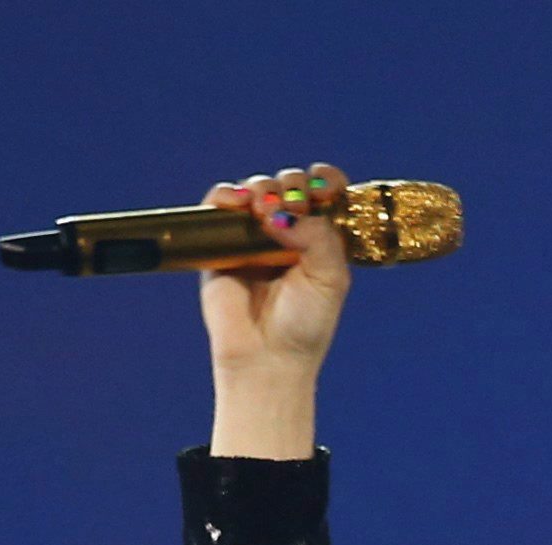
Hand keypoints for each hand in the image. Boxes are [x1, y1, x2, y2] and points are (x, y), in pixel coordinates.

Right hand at [203, 163, 351, 459]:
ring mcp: (253, 234)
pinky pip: (220, 204)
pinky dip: (226, 194)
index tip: (324, 187)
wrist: (266, 358)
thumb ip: (319, 235)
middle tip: (293, 206)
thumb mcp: (330, 277)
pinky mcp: (222, 243)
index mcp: (321, 236)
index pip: (325, 190)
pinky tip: (236, 202)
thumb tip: (283, 209)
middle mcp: (289, 230)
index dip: (325, 179)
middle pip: (290, 182)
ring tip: (265, 211)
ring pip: (257, 187)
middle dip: (293, 185)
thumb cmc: (304, 324)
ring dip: (263, 188)